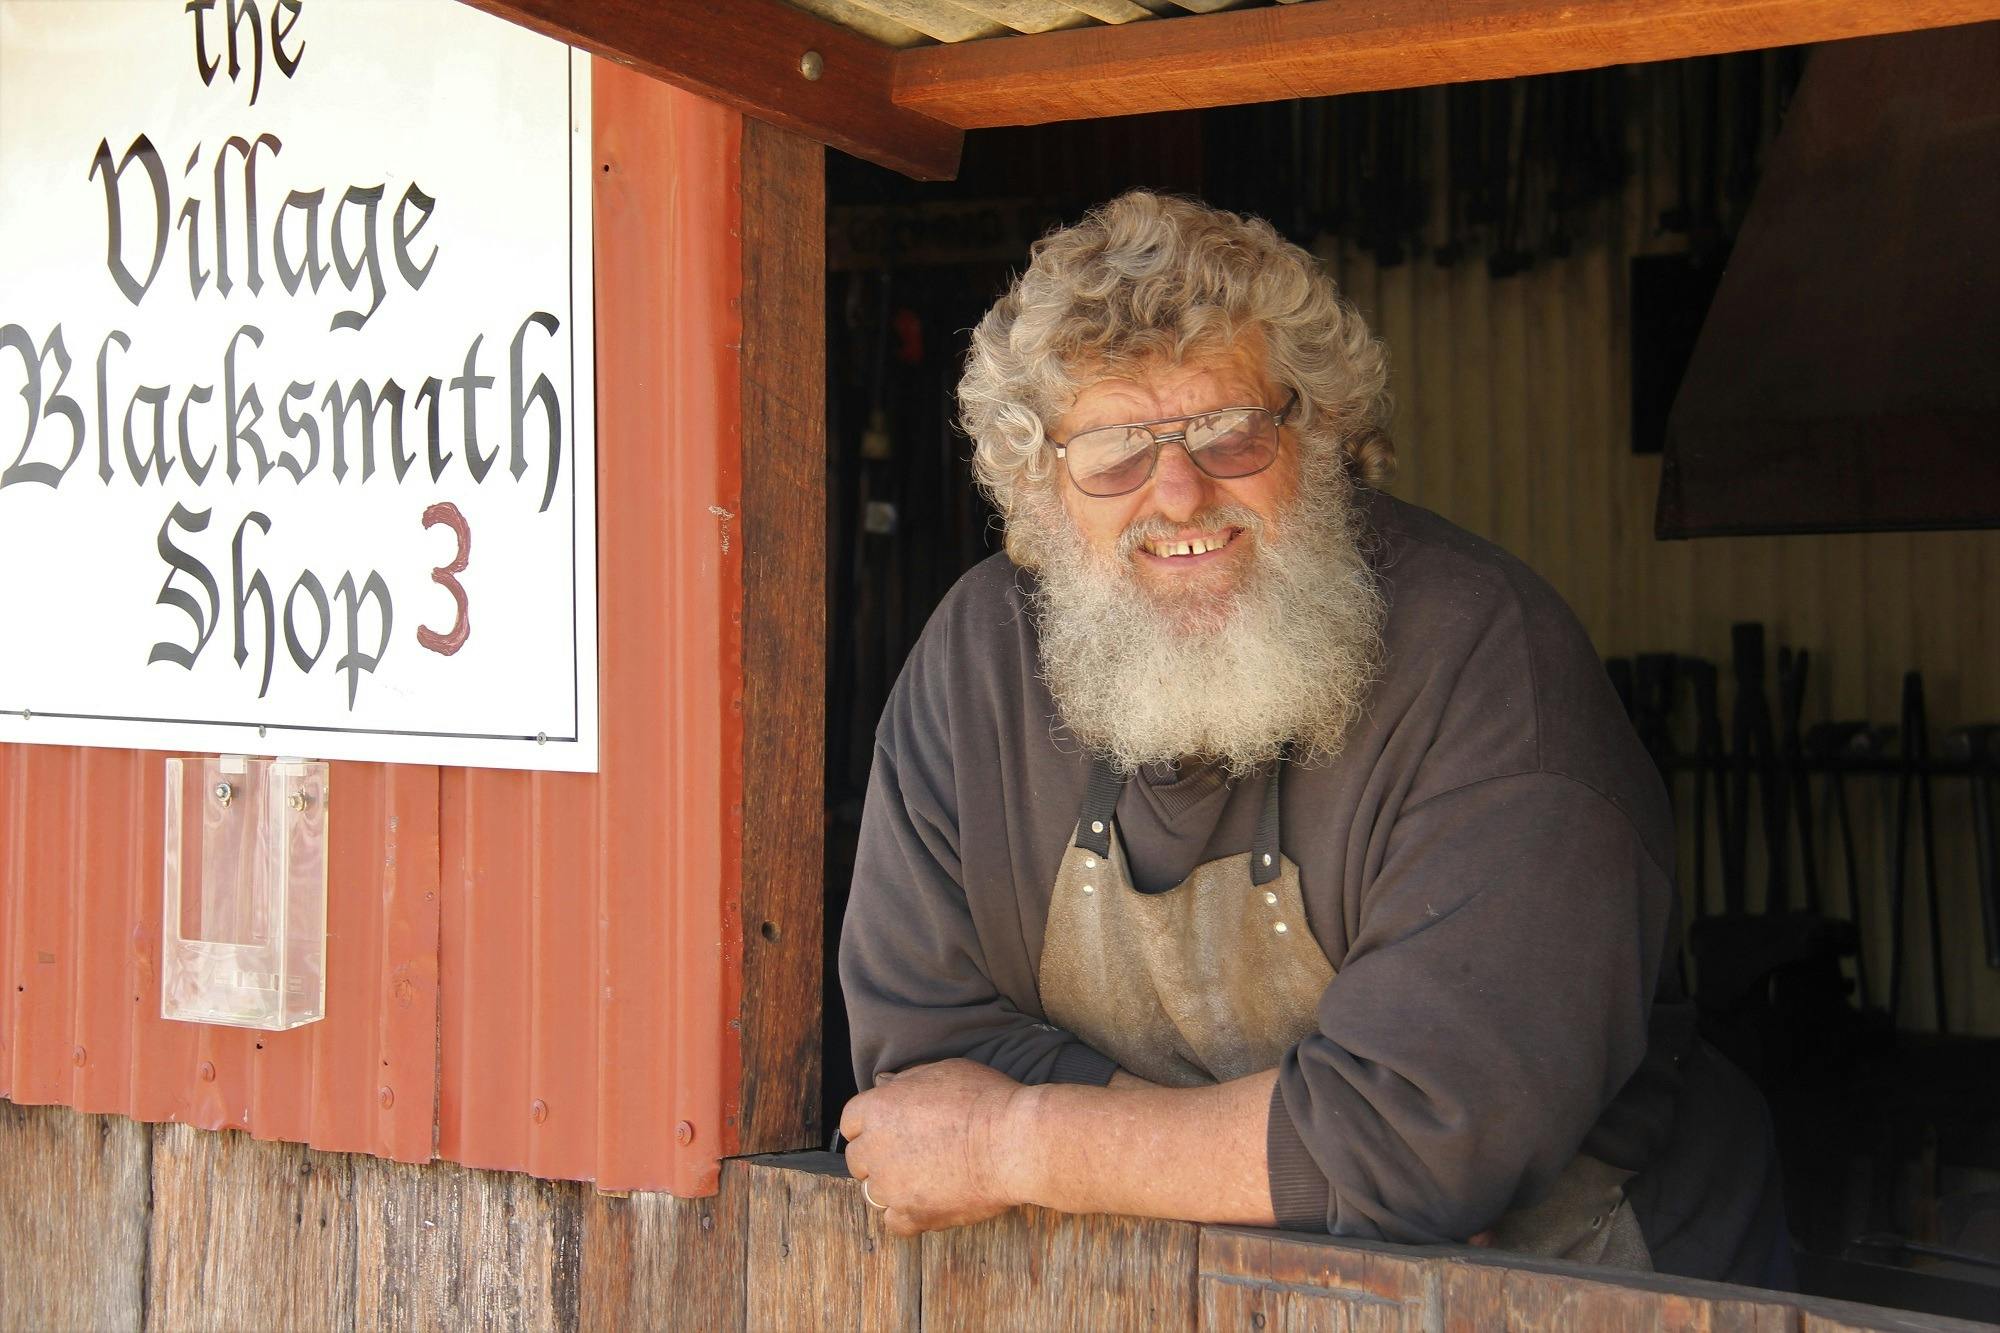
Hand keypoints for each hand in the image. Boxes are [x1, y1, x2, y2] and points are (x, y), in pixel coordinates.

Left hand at [839, 1058, 1030, 1236]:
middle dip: (876, 1157)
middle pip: (857, 1160)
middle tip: (908, 1155)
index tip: (888, 1129)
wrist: (1012, 1142)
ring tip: (922, 1179)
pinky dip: (908, 1216)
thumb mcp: (941, 1072)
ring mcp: (891, 1186)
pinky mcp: (912, 1215)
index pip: (851, 1122)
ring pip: (873, 1193)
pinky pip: (895, 1223)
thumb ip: (906, 1082)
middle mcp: (875, 1148)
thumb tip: (887, 1085)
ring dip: (892, 1187)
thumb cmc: (984, 1100)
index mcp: (877, 1108)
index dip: (869, 1126)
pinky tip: (928, 1203)